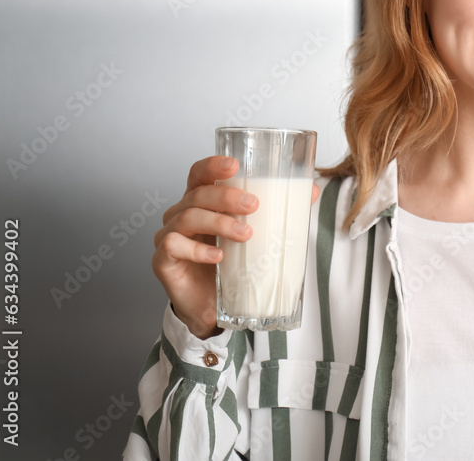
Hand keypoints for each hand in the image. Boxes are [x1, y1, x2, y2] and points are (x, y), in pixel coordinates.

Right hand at [152, 156, 319, 338]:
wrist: (212, 307)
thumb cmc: (231, 265)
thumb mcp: (256, 234)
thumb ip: (279, 210)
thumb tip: (310, 190)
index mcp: (201, 202)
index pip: (199, 173)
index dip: (213, 165)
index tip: (235, 165)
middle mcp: (181, 214)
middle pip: (197, 194)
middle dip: (226, 196)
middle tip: (254, 205)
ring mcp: (169, 236)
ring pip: (188, 217)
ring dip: (219, 222)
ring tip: (246, 234)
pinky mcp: (163, 261)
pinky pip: (173, 246)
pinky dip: (197, 249)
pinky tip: (217, 256)